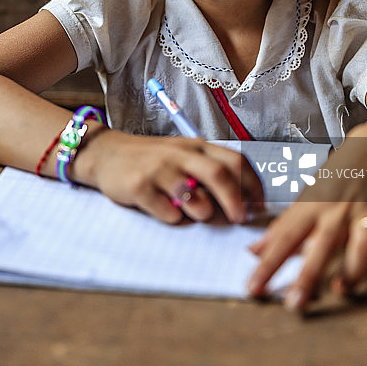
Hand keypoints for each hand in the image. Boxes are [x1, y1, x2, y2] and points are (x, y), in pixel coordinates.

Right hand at [84, 131, 263, 224]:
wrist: (107, 154)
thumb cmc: (153, 159)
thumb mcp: (183, 155)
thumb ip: (208, 171)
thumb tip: (242, 200)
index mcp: (197, 146)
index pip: (236, 161)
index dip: (253, 185)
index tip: (258, 204)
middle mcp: (181, 154)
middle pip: (220, 176)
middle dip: (235, 202)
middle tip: (239, 219)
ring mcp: (160, 169)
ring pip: (195, 197)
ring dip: (202, 212)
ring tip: (197, 214)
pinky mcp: (139, 186)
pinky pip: (167, 212)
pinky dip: (173, 218)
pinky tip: (167, 212)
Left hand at [247, 126, 366, 308]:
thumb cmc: (338, 176)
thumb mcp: (308, 195)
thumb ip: (284, 225)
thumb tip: (254, 251)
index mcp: (315, 203)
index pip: (286, 235)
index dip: (268, 263)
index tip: (253, 288)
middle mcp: (341, 208)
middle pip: (323, 244)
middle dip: (308, 275)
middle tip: (294, 304)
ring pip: (364, 247)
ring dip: (353, 271)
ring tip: (339, 289)